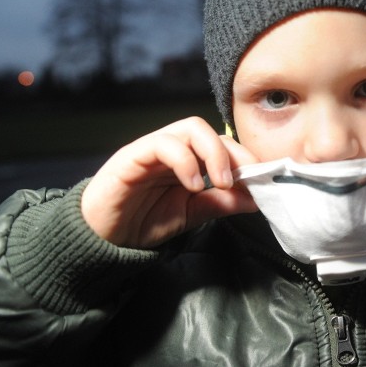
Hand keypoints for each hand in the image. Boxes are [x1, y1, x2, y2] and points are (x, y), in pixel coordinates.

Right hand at [81, 117, 258, 247]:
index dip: (245, 157)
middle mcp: (172, 147)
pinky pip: (162, 144)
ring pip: (190, 128)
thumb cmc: (144, 221)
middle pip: (209, 130)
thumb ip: (222, 203)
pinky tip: (193, 185)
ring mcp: (152, 148)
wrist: (103, 238)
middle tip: (244, 180)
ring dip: (213, 153)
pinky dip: (184, 161)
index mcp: (188, 158)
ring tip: (221, 183)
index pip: (222, 143)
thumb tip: (258, 198)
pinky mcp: (132, 156)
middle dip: (234, 153)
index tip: (263, 179)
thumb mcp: (193, 214)